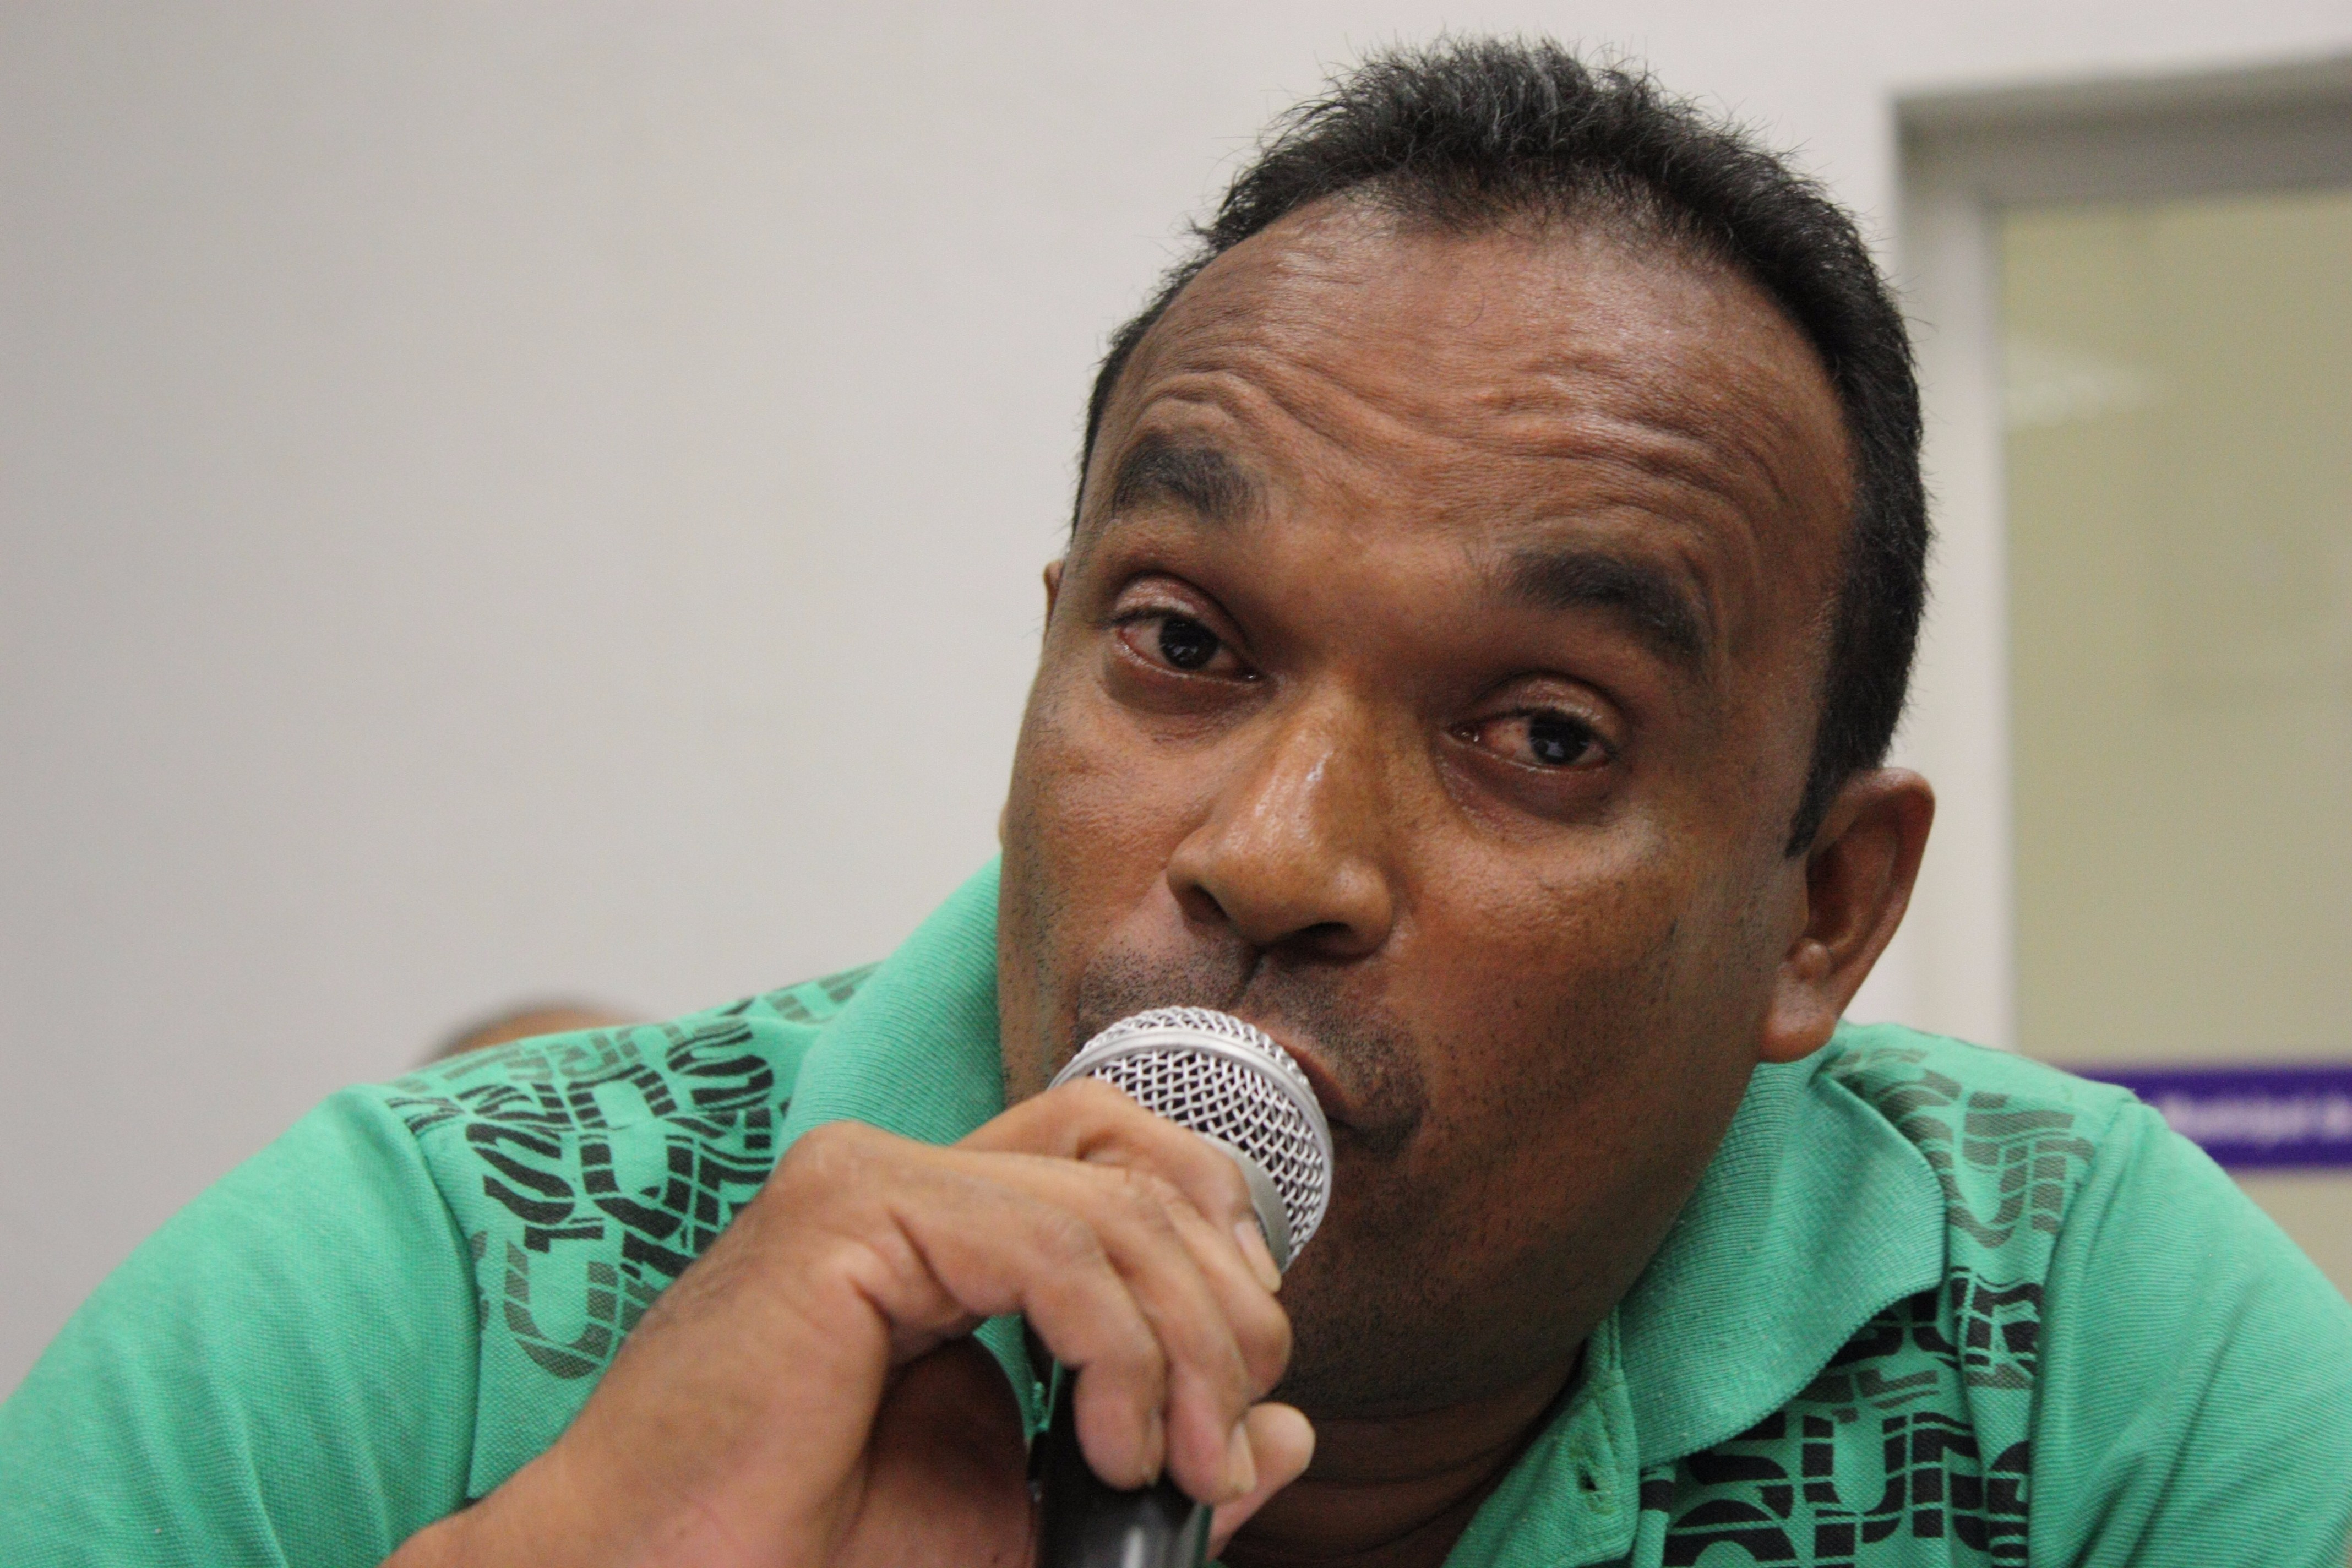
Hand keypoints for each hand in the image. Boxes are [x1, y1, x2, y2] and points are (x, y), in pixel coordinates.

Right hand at [387, 1079, 1313, 1566]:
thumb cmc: (805, 1556)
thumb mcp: (1024, 1512)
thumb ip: (1152, 1457)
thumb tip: (1290, 1434)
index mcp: (941, 1231)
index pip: (1128, 1165)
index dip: (1219, 1261)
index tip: (1239, 1401)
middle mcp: (907, 1180)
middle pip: (1141, 1169)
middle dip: (1224, 1306)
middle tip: (1223, 1443)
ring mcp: (871, 1179)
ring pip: (1113, 1203)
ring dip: (1185, 1342)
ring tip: (1180, 1465)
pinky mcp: (849, 1209)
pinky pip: (1051, 1244)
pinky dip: (1119, 1347)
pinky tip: (1112, 1443)